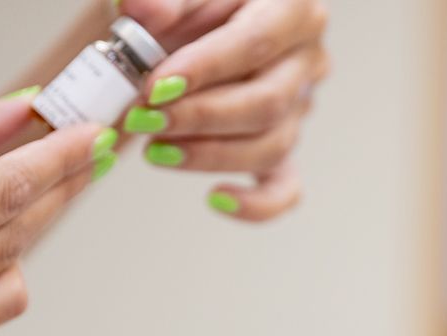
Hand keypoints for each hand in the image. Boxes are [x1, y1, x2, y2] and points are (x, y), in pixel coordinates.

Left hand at [119, 0, 328, 220]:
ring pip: (270, 145)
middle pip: (266, 103)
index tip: (155, 88)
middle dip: (199, 119)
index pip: (254, 43)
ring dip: (208, 155)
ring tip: (155, 149)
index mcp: (291, 6)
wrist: (190, 19)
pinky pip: (284, 186)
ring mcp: (299, 104)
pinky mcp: (282, 139)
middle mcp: (306, 57)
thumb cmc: (187, 1)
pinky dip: (256, 204)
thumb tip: (140, 11)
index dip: (204, 69)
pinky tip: (216, 200)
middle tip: (144, 120)